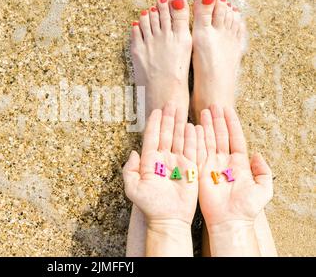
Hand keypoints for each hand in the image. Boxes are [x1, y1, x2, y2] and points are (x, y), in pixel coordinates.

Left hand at [122, 103, 198, 224]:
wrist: (168, 219)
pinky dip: (193, 137)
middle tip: (171, 102)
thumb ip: (129, 169)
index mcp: (150, 161)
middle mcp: (164, 159)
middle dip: (168, 118)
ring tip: (182, 108)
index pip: (152, 138)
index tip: (157, 110)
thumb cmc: (149, 205)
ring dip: (180, 123)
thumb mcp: (132, 188)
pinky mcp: (190, 168)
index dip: (154, 124)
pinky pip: (192, 149)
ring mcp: (178, 162)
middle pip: (166, 134)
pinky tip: (193, 126)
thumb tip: (133, 152)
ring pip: (179, 138)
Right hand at [197, 105, 272, 227]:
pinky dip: (196, 139)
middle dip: (217, 120)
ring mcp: (211, 165)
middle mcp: (224, 161)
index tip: (227, 109)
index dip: (232, 123)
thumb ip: (263, 171)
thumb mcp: (264, 189)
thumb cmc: (247, 208)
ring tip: (204, 111)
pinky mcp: (199, 171)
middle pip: (220, 136)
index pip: (235, 138)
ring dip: (207, 126)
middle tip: (213, 105)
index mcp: (239, 163)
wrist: (230, 221)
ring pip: (209, 141)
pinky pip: (198, 152)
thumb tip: (257, 154)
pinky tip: (195, 127)